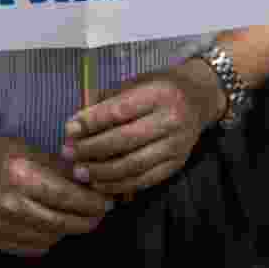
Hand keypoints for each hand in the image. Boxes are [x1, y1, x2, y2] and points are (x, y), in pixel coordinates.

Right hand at [0, 132, 114, 257]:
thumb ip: (65, 170)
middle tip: (100, 214)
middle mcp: (8, 203)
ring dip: (69, 228)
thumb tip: (95, 184)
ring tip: (76, 215)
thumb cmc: (7, 153)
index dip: (91, 202)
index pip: (66, 196)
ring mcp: (0, 224)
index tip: (107, 202)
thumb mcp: (36, 151)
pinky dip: (49, 237)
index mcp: (20, 176)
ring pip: (51, 237)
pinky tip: (51, 222)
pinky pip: (35, 247)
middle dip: (87, 220)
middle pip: (61, 222)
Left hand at [62, 59, 225, 195]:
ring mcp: (176, 145)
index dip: (91, 122)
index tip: (69, 129)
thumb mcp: (136, 82)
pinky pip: (144, 180)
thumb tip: (76, 125)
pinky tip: (100, 183)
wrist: (199, 97)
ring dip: (101, 172)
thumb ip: (107, 101)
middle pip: (124, 140)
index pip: (119, 111)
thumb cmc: (160, 87)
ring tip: (80, 171)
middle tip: (69, 153)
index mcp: (158, 94)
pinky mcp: (177, 164)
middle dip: (91, 149)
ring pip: (133, 165)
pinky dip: (119, 184)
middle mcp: (170, 120)